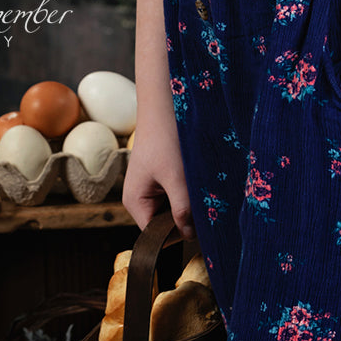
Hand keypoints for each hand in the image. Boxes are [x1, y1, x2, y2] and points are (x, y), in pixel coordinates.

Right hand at [123, 115, 195, 240]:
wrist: (165, 104)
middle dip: (184, 217)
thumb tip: (188, 236)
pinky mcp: (161, 176)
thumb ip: (182, 210)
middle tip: (205, 207)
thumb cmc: (166, 138)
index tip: (199, 227)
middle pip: (164, 223)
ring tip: (201, 189)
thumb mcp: (177, 178)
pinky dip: (188, 190)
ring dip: (188, 203)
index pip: (155, 235)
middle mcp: (139, 197)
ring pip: (173, 208)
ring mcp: (150, 187)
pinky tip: (197, 179)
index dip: (177, 235)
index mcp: (135, 202)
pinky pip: (176, 194)